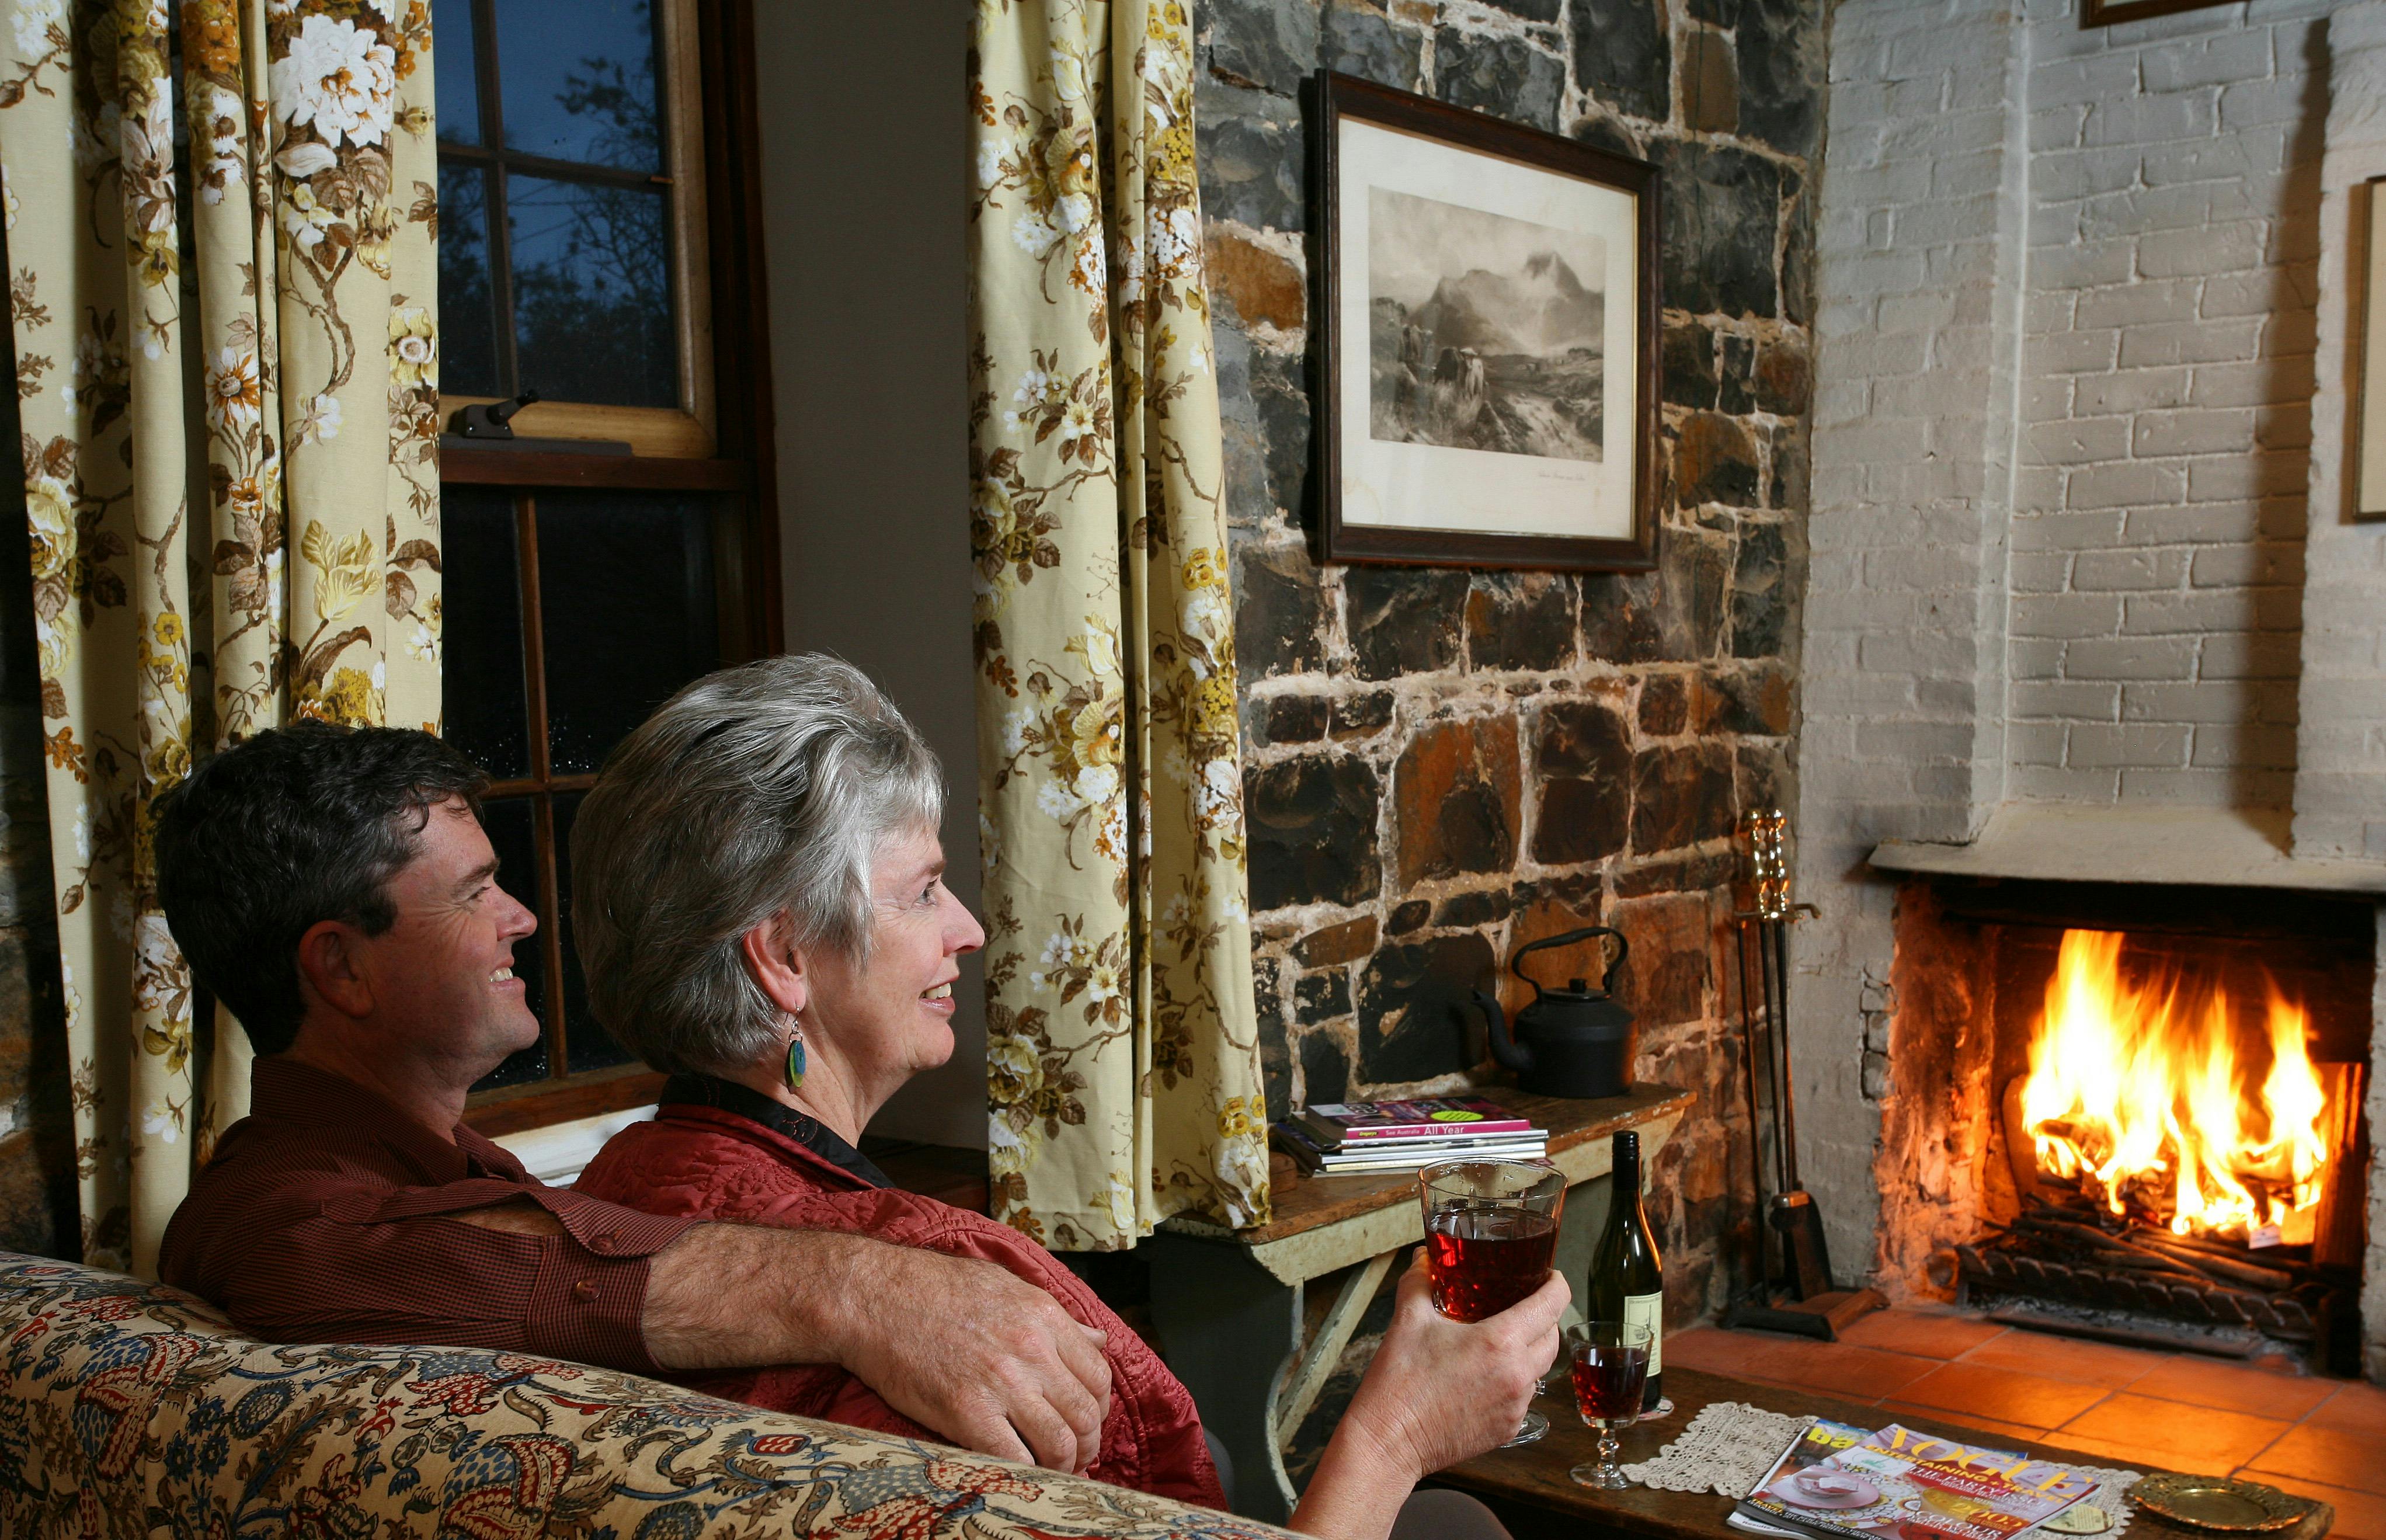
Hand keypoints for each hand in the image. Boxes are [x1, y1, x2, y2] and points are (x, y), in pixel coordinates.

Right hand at [643, 1225, 1111, 1473]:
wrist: (872, 1296)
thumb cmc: (932, 1287)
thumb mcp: (1005, 1285)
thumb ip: (1056, 1317)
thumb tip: (1096, 1341)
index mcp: (1043, 1316)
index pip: (1098, 1374)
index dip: (1100, 1407)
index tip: (1090, 1421)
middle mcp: (1030, 1349)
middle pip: (1085, 1414)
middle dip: (1089, 1444)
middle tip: (1078, 1457)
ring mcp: (1000, 1382)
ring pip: (1059, 1442)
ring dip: (1065, 1466)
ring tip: (1056, 1472)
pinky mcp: (965, 1412)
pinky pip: (1015, 1459)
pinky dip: (1027, 1476)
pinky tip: (1021, 1476)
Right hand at [1338, 1251, 1568, 1480]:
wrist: (1389, 1441)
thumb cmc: (1399, 1382)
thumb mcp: (1407, 1319)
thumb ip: (1419, 1280)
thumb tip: (1424, 1258)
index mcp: (1500, 1342)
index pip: (1552, 1304)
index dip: (1556, 1284)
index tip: (1548, 1276)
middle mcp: (1517, 1376)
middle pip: (1553, 1338)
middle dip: (1545, 1318)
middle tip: (1522, 1305)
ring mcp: (1515, 1407)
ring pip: (1539, 1370)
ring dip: (1528, 1352)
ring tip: (1498, 1342)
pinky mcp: (1508, 1430)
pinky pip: (1523, 1398)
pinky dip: (1513, 1382)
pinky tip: (1484, 1376)